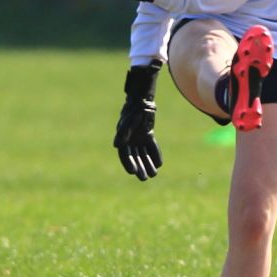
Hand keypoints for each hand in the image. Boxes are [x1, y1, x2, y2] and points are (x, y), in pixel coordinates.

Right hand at [114, 61, 163, 180]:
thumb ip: (123, 133)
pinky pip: (151, 146)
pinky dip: (154, 154)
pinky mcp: (147, 133)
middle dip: (140, 167)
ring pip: (143, 153)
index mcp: (122, 137)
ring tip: (153, 175)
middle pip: (135, 156)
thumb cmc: (134, 109)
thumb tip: (116, 146)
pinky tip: (159, 164)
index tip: (133, 173)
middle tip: (145, 178)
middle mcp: (130, 138)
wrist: (142, 98)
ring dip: (147, 163)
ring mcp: (139, 136)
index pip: (124, 154)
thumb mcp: (128, 121)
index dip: (128, 164)